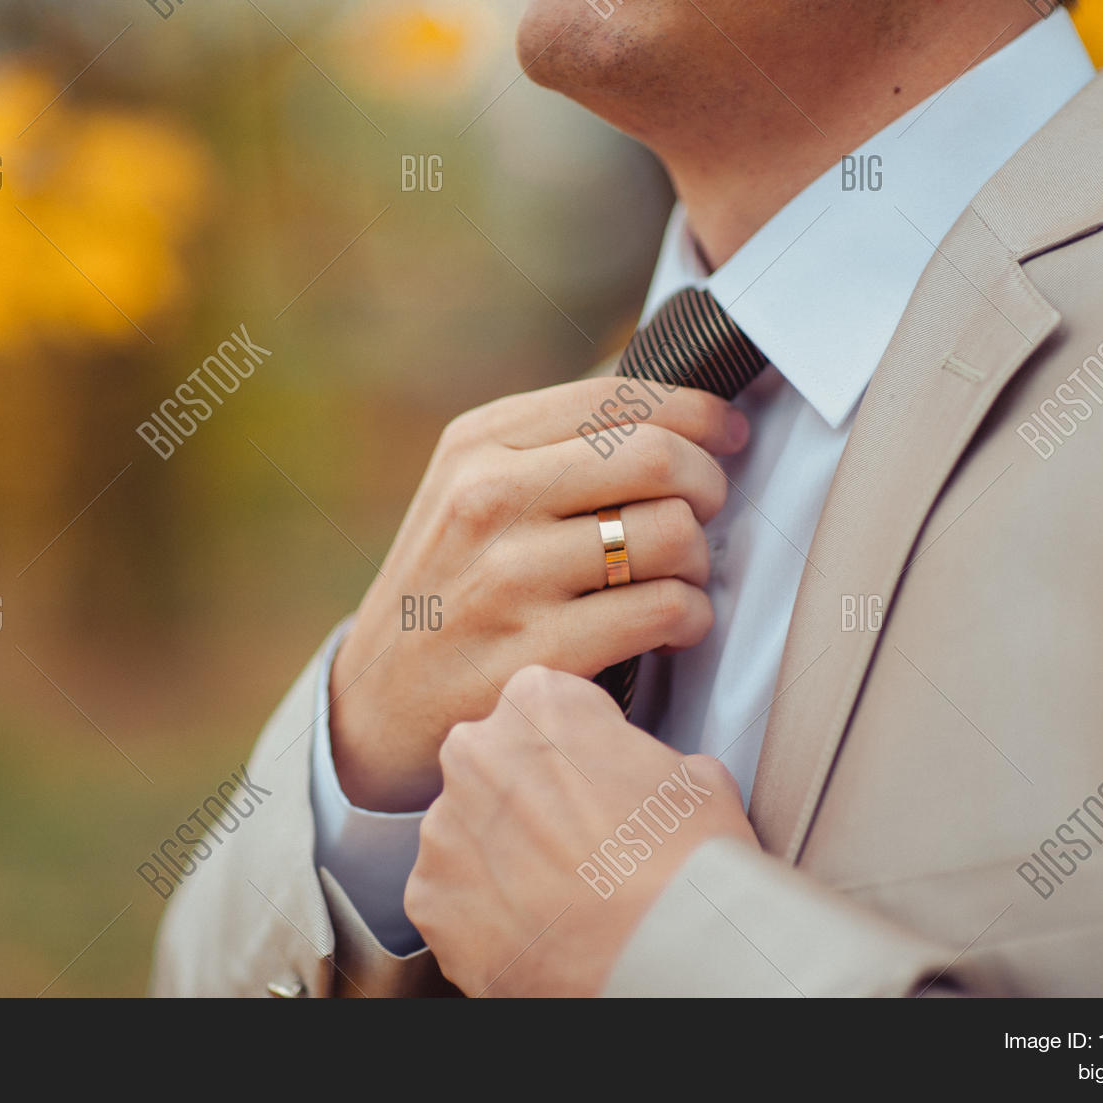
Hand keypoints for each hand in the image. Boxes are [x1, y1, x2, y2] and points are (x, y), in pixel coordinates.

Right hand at [329, 378, 748, 810]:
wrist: (375, 703)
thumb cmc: (448, 590)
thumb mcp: (468, 491)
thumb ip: (554, 447)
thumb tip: (677, 412)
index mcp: (478, 445)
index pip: (620, 398)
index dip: (699, 414)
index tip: (726, 437)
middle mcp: (488, 499)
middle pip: (659, 458)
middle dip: (709, 483)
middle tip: (705, 511)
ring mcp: (509, 578)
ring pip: (672, 534)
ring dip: (700, 560)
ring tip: (677, 578)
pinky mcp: (537, 653)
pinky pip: (666, 611)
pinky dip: (692, 619)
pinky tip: (670, 626)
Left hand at [405, 665, 755, 995]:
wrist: (666, 962)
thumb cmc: (686, 868)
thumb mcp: (698, 780)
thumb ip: (649, 759)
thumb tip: (654, 777)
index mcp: (539, 703)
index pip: (546, 705)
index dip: (578, 746)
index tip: (597, 777)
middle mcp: (477, 754)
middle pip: (496, 764)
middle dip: (529, 796)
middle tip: (581, 840)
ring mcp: (445, 829)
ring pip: (468, 831)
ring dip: (503, 854)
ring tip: (562, 892)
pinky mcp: (429, 899)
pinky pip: (450, 895)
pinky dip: (482, 912)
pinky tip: (534, 927)